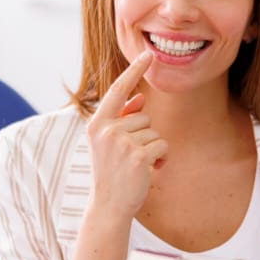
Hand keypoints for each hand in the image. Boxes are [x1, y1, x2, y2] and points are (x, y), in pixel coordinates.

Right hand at [85, 50, 166, 218]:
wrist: (109, 206)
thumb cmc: (111, 172)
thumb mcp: (110, 143)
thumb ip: (122, 119)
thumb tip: (140, 98)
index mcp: (97, 123)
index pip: (119, 90)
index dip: (135, 70)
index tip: (148, 54)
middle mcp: (107, 129)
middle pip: (143, 116)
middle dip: (143, 136)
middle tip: (128, 158)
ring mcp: (122, 143)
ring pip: (154, 132)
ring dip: (152, 149)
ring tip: (135, 166)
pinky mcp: (139, 156)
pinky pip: (162, 146)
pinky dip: (161, 159)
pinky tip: (148, 171)